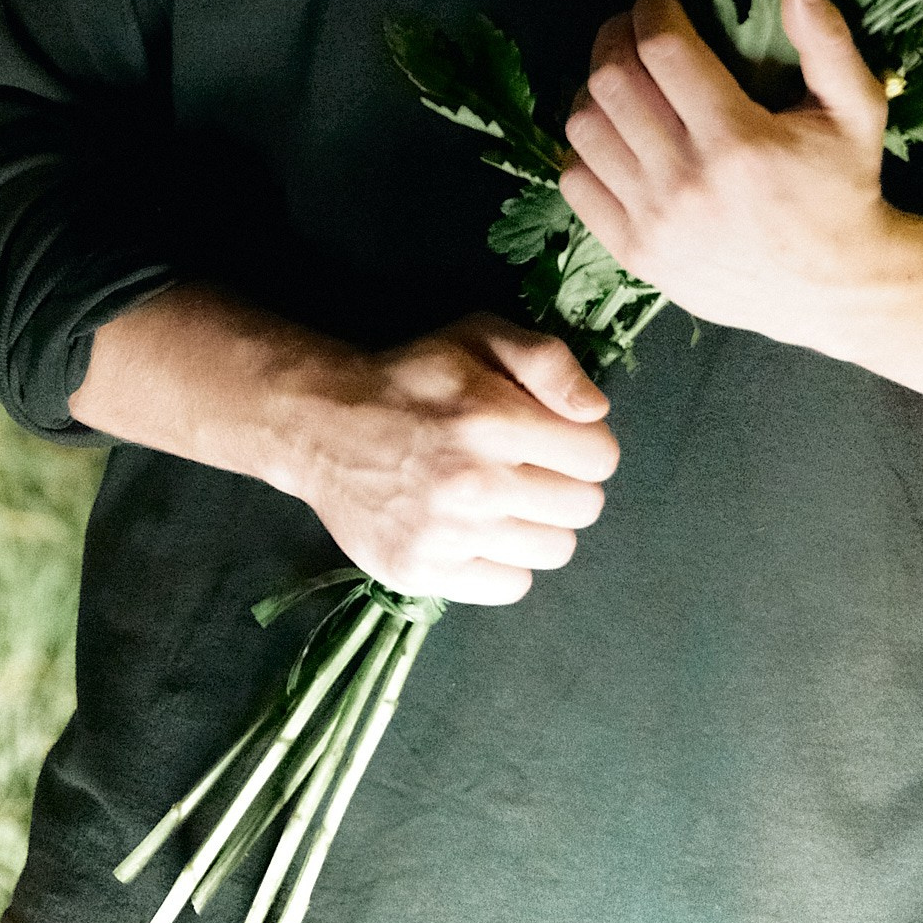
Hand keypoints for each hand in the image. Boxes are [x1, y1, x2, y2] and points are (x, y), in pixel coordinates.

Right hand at [278, 312, 618, 606]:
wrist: (324, 427)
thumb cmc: (414, 379)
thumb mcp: (480, 337)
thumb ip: (548, 361)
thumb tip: (595, 413)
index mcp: (490, 418)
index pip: (598, 457)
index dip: (585, 444)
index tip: (557, 438)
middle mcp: (472, 483)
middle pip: (583, 507)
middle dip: (567, 483)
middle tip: (530, 468)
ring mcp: (447, 535)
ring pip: (555, 550)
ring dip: (540, 524)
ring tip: (505, 500)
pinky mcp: (423, 573)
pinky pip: (512, 585)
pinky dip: (505, 561)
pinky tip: (479, 531)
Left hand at [560, 0, 896, 350]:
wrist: (837, 290)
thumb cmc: (846, 188)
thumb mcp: (856, 109)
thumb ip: (826, 39)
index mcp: (740, 141)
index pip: (662, 48)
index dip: (652, 7)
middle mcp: (688, 183)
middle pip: (611, 80)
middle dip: (615, 35)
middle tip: (635, 27)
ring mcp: (655, 223)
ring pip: (583, 127)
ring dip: (595, 88)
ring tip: (623, 76)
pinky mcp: (635, 254)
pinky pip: (574, 182)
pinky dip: (585, 147)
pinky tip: (616, 132)